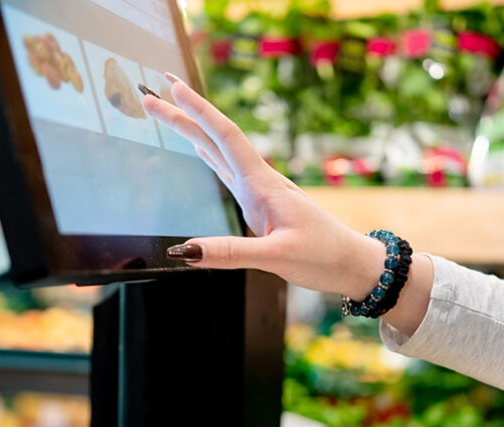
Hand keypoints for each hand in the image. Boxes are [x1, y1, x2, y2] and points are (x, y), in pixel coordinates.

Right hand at [142, 73, 383, 299]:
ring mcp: (261, 193)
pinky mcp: (262, 207)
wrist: (353, 263)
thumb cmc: (324, 256)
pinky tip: (201, 150)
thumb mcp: (277, 256)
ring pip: (220, 154)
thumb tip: (185, 250)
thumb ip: (231, 252)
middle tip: (150, 92)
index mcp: (263, 186)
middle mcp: (260, 183)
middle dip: (182, 115)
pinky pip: (229, 173)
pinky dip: (210, 157)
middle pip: (215, 140)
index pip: (225, 138)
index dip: (197, 111)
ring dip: (192, 132)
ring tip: (167, 111)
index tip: (172, 86)